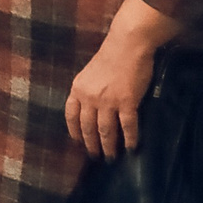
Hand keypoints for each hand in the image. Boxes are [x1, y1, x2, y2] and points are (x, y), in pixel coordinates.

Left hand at [66, 31, 158, 158]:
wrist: (127, 45)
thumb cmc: (110, 57)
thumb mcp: (89, 74)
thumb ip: (87, 91)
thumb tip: (89, 109)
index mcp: (77, 89)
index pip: (71, 116)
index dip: (74, 132)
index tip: (78, 143)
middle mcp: (89, 97)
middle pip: (88, 127)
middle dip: (91, 144)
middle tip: (96, 156)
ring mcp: (108, 101)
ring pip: (106, 130)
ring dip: (109, 146)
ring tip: (112, 157)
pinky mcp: (127, 102)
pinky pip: (128, 126)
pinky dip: (130, 138)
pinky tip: (131, 147)